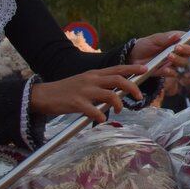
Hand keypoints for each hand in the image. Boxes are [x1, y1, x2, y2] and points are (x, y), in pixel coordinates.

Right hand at [30, 65, 146, 122]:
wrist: (44, 95)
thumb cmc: (66, 90)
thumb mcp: (85, 82)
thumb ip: (100, 84)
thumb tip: (117, 91)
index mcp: (94, 74)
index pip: (117, 68)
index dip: (132, 69)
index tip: (145, 69)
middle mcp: (91, 80)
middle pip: (118, 80)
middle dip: (133, 88)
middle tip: (139, 96)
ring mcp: (84, 91)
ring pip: (110, 95)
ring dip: (119, 104)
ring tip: (119, 110)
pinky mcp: (76, 103)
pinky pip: (95, 111)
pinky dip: (102, 117)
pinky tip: (101, 119)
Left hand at [131, 31, 189, 75]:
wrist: (132, 57)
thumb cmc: (146, 45)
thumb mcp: (154, 39)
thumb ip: (166, 38)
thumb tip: (177, 36)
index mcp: (178, 41)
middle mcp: (179, 52)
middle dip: (188, 49)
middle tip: (178, 47)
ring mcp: (173, 62)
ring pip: (184, 63)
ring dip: (179, 59)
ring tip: (169, 56)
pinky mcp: (166, 71)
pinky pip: (173, 73)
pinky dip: (170, 71)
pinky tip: (165, 68)